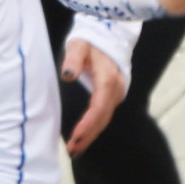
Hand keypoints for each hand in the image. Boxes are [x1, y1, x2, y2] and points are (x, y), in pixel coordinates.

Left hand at [61, 38, 127, 156]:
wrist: (108, 33)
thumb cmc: (90, 40)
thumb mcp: (79, 45)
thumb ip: (73, 59)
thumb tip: (67, 75)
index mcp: (108, 78)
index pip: (99, 107)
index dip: (88, 124)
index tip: (75, 137)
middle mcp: (116, 88)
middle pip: (103, 117)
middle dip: (88, 135)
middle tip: (71, 150)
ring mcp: (117, 91)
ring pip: (105, 118)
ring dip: (91, 134)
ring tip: (75, 149)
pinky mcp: (114, 94)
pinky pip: (105, 114)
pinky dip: (95, 127)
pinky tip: (84, 136)